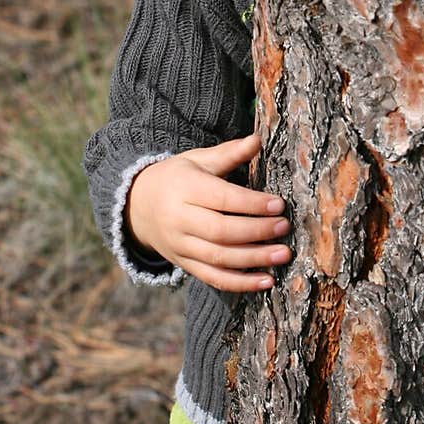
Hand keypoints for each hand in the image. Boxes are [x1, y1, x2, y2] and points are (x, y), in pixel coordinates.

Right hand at [125, 132, 291, 290]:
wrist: (138, 206)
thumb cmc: (178, 178)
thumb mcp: (198, 160)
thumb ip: (229, 153)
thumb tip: (258, 139)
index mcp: (185, 189)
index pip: (222, 199)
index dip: (252, 204)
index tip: (279, 205)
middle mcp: (180, 220)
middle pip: (221, 231)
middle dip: (256, 231)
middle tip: (285, 227)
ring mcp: (180, 246)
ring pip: (219, 258)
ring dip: (254, 260)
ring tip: (283, 255)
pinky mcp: (184, 264)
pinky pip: (213, 279)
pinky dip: (240, 284)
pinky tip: (267, 282)